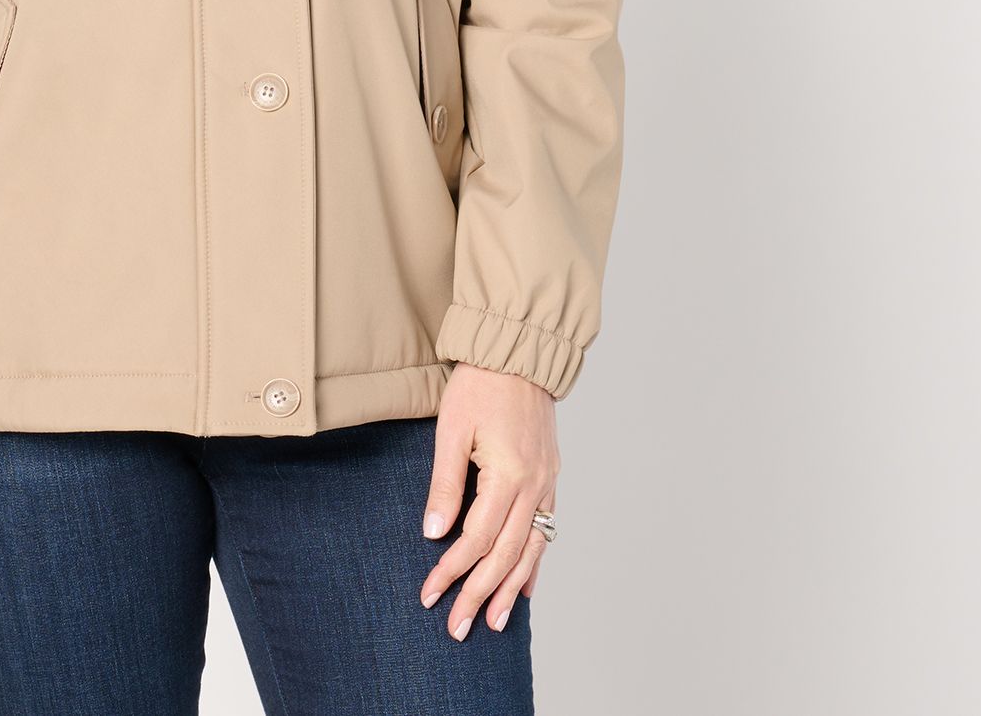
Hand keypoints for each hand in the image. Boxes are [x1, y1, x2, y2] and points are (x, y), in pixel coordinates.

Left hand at [418, 362, 558, 638]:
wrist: (518, 353)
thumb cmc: (480, 385)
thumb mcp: (451, 429)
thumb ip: (444, 484)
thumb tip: (433, 533)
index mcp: (507, 475)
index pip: (475, 539)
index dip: (451, 571)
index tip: (430, 594)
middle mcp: (533, 486)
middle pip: (504, 555)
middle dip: (479, 594)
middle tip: (458, 627)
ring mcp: (546, 483)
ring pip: (530, 550)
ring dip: (510, 589)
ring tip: (494, 621)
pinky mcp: (550, 477)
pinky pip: (545, 531)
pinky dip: (534, 563)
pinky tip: (525, 586)